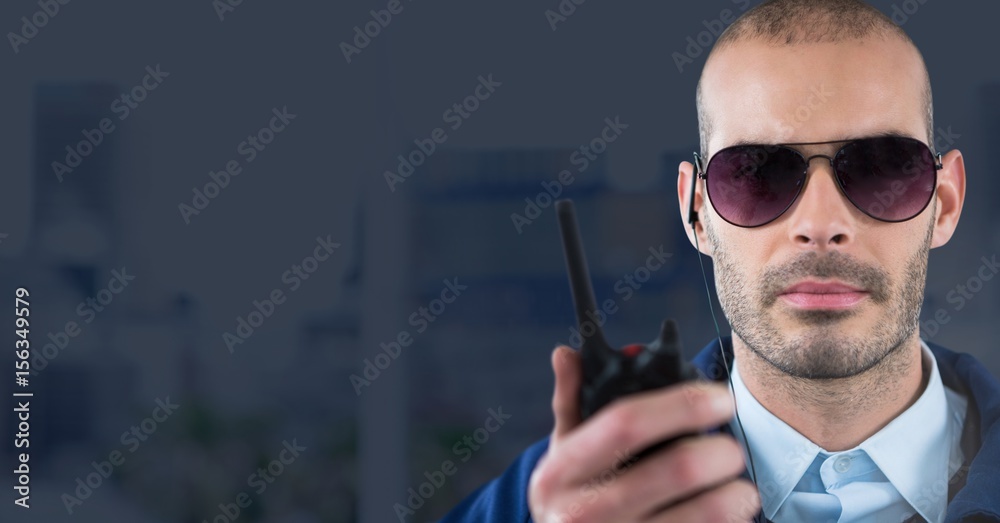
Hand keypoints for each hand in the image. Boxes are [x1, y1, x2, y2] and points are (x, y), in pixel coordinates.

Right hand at [527, 346, 759, 522]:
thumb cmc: (571, 499)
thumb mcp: (560, 456)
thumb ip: (569, 404)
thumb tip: (566, 353)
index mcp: (562, 472)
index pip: (626, 423)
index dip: (681, 404)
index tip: (719, 397)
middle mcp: (583, 513)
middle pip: (678, 468)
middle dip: (722, 452)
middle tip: (732, 450)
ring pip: (705, 513)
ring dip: (737, 495)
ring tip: (741, 489)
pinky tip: (729, 516)